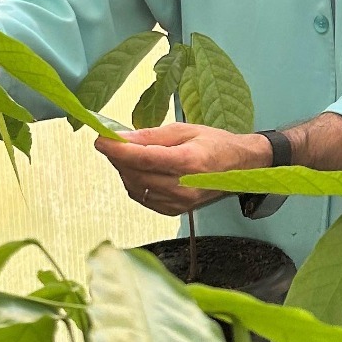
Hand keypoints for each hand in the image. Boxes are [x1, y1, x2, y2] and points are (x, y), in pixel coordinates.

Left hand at [94, 123, 272, 215]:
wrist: (241, 167)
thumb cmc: (216, 144)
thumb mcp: (185, 130)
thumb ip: (151, 136)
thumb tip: (121, 138)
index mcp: (188, 162)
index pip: (143, 158)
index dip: (118, 150)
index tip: (100, 140)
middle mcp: (183, 187)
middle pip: (136, 175)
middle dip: (118, 158)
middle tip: (112, 142)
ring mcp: (180, 203)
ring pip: (136, 188)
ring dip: (125, 171)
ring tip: (128, 154)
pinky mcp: (176, 211)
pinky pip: (144, 198)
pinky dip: (135, 184)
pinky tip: (139, 171)